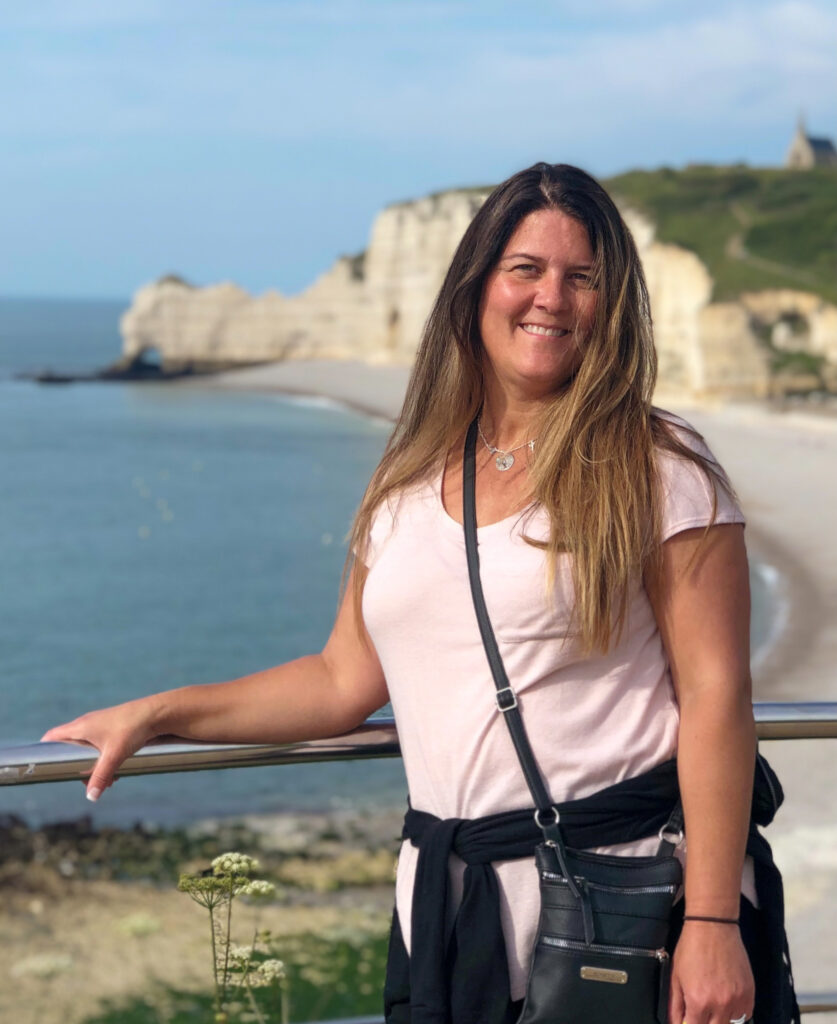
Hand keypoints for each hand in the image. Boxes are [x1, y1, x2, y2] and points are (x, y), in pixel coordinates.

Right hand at [41, 697, 160, 801]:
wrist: (157, 713)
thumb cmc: (132, 728)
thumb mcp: (114, 755)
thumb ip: (100, 776)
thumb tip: (90, 797)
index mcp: (81, 727)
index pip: (53, 737)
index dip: (46, 750)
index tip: (47, 766)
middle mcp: (87, 724)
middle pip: (70, 748)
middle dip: (77, 767)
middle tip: (87, 782)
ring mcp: (100, 725)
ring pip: (88, 749)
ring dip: (94, 766)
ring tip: (108, 781)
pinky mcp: (113, 728)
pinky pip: (100, 747)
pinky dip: (104, 759)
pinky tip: (117, 772)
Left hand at [669, 921, 753, 1023]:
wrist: (713, 927)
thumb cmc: (692, 947)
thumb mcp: (675, 976)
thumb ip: (675, 1005)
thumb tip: (675, 1022)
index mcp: (699, 1001)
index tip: (688, 1021)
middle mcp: (720, 1004)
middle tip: (699, 1014)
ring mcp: (738, 1000)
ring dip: (720, 1020)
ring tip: (713, 1007)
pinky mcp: (749, 993)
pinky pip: (745, 1015)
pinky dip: (736, 1015)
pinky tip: (726, 1004)